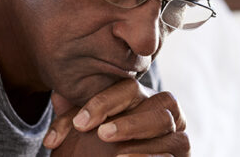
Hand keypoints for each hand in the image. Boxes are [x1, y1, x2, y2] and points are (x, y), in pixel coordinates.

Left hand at [44, 79, 189, 156]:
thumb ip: (72, 120)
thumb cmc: (99, 150)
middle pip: (159, 103)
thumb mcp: (83, 134)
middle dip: (130, 121)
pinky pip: (176, 151)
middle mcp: (165, 112)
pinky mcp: (183, 155)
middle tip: (103, 135)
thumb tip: (56, 110)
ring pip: (171, 126)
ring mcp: (178, 133)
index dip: (104, 103)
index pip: (128, 89)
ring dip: (143, 140)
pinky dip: (151, 156)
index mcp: (141, 99)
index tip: (81, 124)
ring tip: (117, 155)